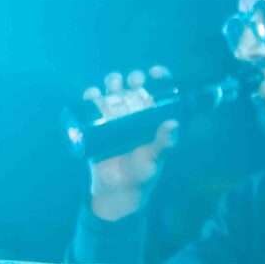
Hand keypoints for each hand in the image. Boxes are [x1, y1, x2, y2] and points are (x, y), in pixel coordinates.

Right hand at [84, 64, 180, 222]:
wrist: (117, 190)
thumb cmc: (141, 174)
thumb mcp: (154, 158)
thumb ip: (164, 143)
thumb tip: (174, 123)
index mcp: (153, 118)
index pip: (158, 92)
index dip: (158, 78)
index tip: (156, 73)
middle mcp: (135, 114)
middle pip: (133, 86)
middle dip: (133, 79)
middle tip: (135, 82)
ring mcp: (115, 117)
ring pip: (113, 91)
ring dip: (112, 82)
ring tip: (114, 87)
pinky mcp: (97, 125)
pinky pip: (91, 105)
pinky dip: (90, 96)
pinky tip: (93, 95)